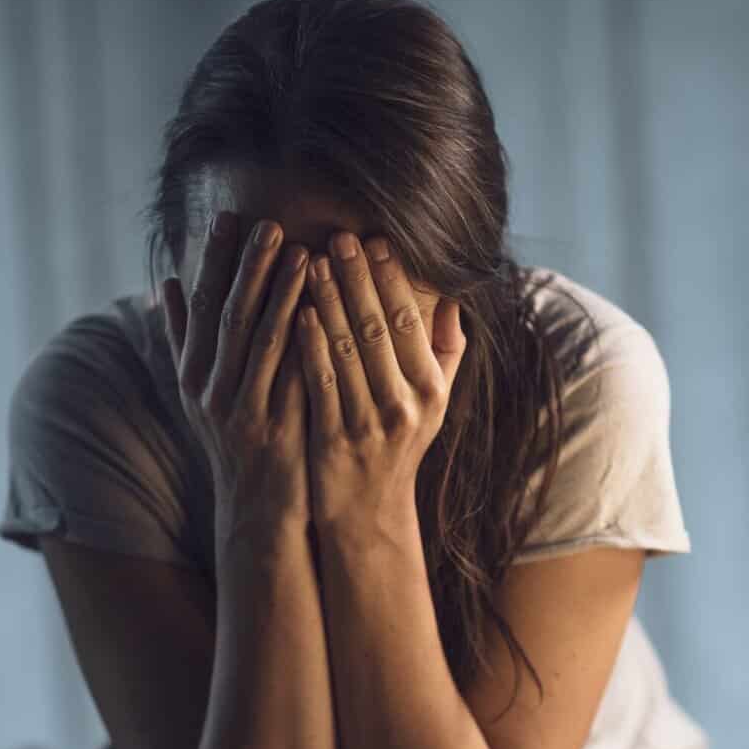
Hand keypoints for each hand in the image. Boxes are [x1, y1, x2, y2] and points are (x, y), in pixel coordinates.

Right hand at [161, 213, 314, 540]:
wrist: (256, 508)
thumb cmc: (235, 439)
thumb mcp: (198, 391)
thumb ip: (182, 338)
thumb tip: (165, 282)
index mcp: (191, 373)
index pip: (199, 304)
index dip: (213, 259)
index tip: (228, 216)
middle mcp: (209, 389)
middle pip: (227, 315)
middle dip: (248, 266)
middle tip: (269, 222)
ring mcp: (241, 410)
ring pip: (260, 340)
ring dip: (280, 292)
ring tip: (301, 250)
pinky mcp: (274, 428)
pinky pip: (290, 374)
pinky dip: (304, 339)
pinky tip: (322, 308)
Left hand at [295, 232, 466, 534]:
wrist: (368, 513)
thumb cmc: (398, 445)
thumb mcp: (434, 403)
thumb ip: (444, 350)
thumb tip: (452, 295)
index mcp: (431, 390)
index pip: (411, 322)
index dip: (392, 279)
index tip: (374, 239)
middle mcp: (404, 405)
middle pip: (378, 329)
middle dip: (358, 279)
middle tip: (338, 236)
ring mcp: (368, 424)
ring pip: (347, 351)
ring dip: (328, 302)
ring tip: (311, 261)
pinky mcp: (333, 440)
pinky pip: (320, 383)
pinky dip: (309, 346)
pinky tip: (296, 313)